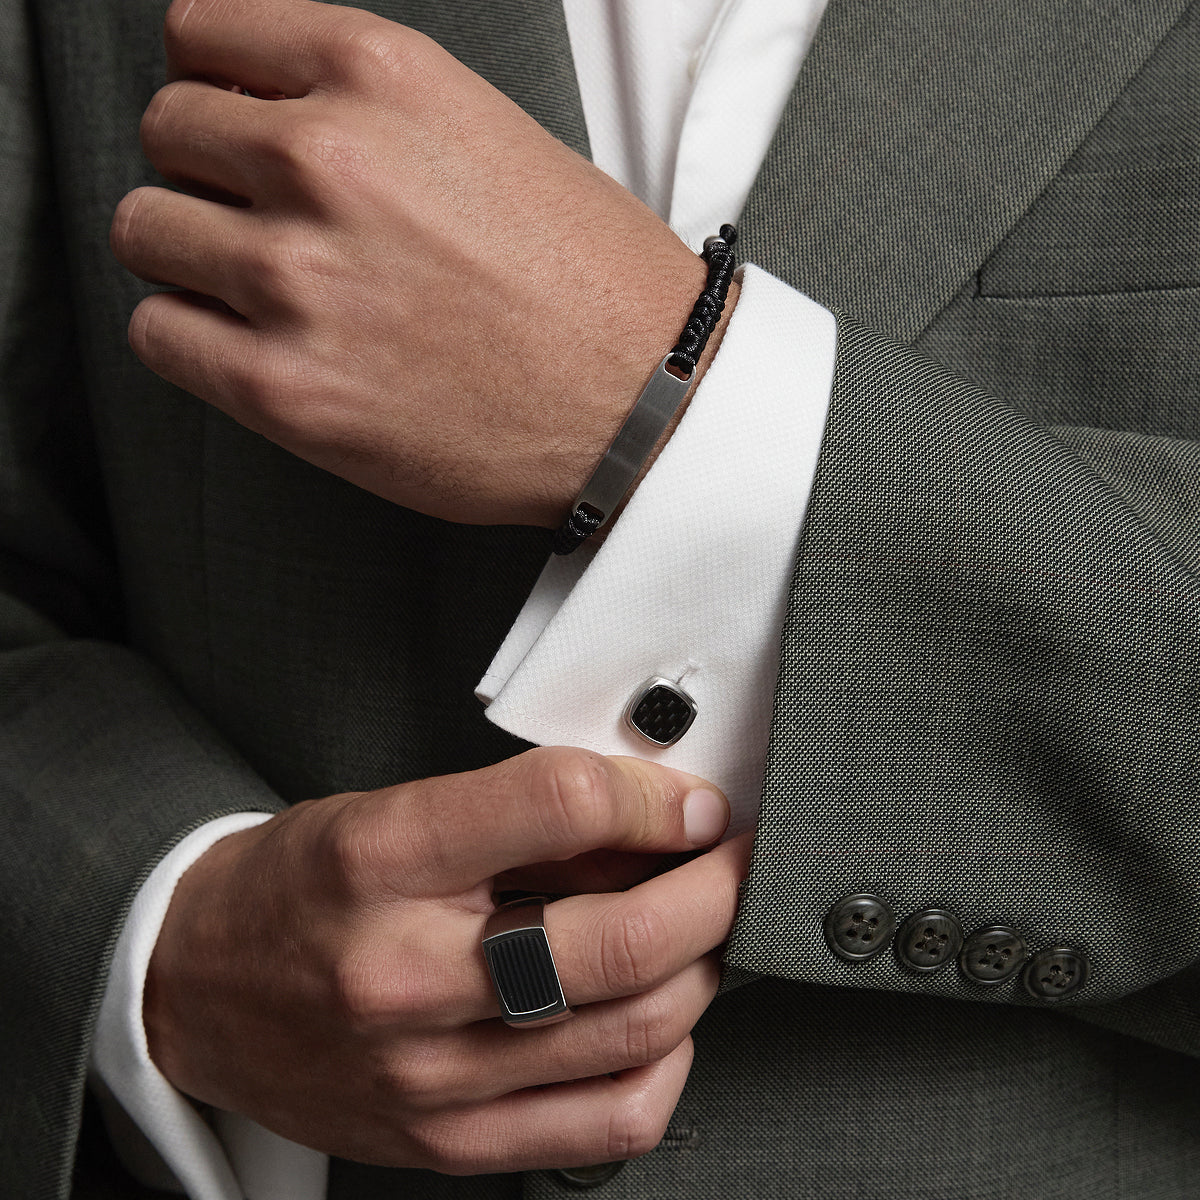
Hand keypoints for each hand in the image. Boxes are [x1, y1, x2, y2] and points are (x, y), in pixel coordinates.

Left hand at [111, 0, 733, 526]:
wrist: (644, 403)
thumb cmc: (592, 285)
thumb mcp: (489, 134)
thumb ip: (369, 112)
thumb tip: (269, 118)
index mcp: (381, 77)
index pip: (200, 34)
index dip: (213, 86)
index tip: (227, 121)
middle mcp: (327, 161)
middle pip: (167, 131)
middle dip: (205, 173)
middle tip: (259, 218)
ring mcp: (297, 277)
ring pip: (147, 231)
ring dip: (190, 256)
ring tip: (258, 288)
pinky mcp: (286, 386)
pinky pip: (159, 333)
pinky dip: (191, 336)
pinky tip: (251, 344)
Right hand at [145, 747, 749, 1171]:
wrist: (197, 986)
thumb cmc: (300, 884)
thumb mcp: (392, 808)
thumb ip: (523, 813)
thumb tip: (655, 816)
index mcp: (379, 857)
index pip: (561, 804)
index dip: (657, 797)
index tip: (693, 804)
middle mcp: (403, 973)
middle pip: (622, 939)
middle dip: (715, 888)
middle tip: (735, 861)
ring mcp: (428, 1074)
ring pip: (636, 1028)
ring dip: (702, 967)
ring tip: (702, 929)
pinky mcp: (446, 1142)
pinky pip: (611, 1121)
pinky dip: (669, 1061)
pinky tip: (661, 1018)